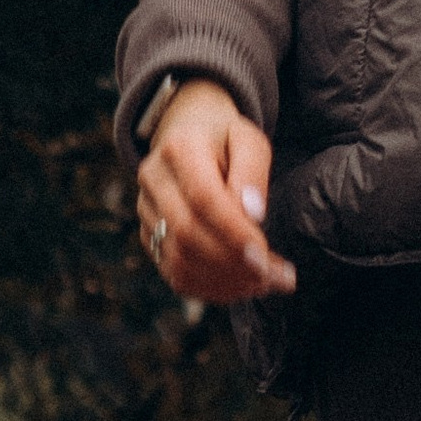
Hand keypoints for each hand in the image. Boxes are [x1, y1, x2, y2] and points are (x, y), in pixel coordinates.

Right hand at [136, 81, 297, 305]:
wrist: (187, 132)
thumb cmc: (225, 138)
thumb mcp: (249, 140)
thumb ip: (253, 172)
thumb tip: (254, 214)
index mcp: (180, 148)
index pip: (203, 198)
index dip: (233, 233)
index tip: (265, 257)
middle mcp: (153, 180)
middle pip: (187, 233)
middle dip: (232, 263)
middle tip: (275, 277)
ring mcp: (146, 209)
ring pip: (177, 259)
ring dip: (223, 281)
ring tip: (263, 284)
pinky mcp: (148, 234)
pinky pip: (173, 272)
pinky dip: (208, 288)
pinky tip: (239, 288)